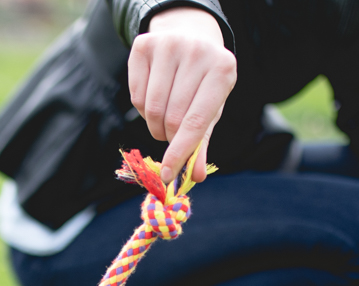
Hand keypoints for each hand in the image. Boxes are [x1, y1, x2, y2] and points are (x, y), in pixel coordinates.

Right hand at [129, 6, 236, 184]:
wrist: (190, 36)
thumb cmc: (203, 82)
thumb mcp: (210, 109)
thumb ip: (201, 142)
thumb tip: (193, 177)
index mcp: (222, 70)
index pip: (195, 122)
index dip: (179, 152)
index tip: (168, 175)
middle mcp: (197, 52)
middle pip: (171, 118)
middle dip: (168, 137)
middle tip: (171, 134)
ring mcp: (169, 44)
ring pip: (151, 108)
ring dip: (154, 124)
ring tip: (164, 116)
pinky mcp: (144, 44)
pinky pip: (136, 95)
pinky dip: (141, 107)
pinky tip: (154, 95)